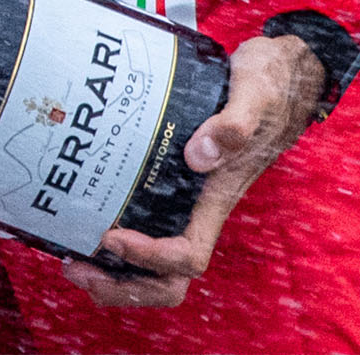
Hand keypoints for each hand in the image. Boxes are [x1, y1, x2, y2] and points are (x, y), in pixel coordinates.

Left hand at [74, 31, 330, 308]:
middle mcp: (201, 207)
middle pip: (169, 277)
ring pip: (156, 264)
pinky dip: (115, 244)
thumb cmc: (273, 85)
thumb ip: (234, 124)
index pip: (186, 254)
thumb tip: (198, 156)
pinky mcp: (173, 181)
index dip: (150, 257)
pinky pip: (146, 228)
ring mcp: (187, 198)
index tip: (111, 236)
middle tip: (77, 268)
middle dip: (125, 285)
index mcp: (219, 197)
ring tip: (72, 261)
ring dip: (115, 274)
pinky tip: (81, 223)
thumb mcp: (255, 92)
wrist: (287, 75)